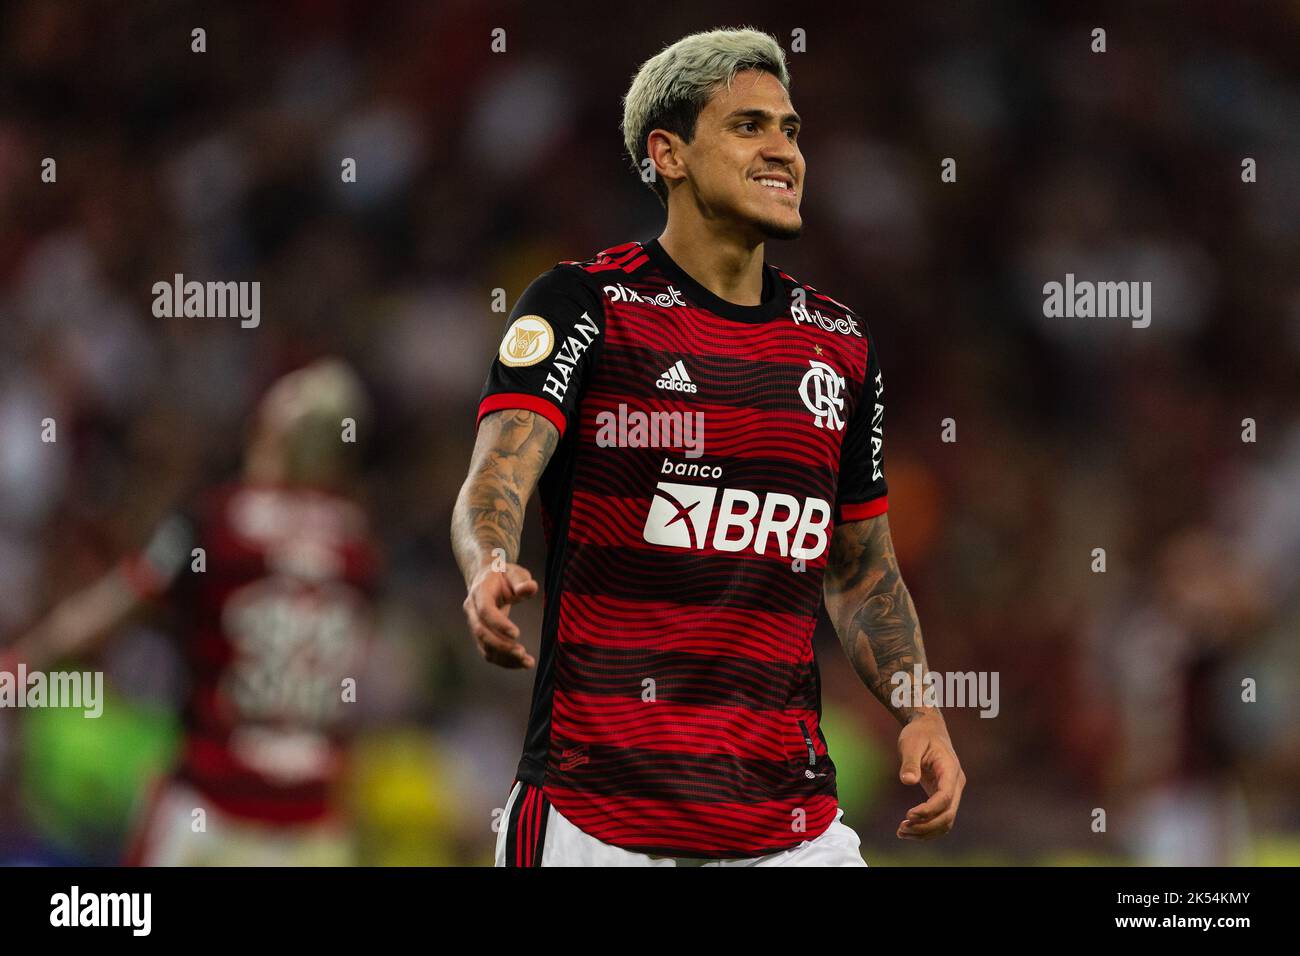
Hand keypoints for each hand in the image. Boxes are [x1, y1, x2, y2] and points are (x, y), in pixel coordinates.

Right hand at [462, 562, 537, 668]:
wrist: (486, 579)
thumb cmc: (503, 575)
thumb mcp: (514, 572)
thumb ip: (522, 580)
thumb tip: (529, 588)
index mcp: (480, 592)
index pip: (485, 610)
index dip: (498, 623)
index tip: (517, 634)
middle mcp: (472, 610)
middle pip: (481, 632)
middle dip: (501, 645)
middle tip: (522, 653)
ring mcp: (474, 624)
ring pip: (484, 646)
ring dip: (504, 657)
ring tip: (527, 662)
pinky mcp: (481, 635)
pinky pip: (489, 652)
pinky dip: (504, 660)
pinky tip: (521, 663)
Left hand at [896, 711, 964, 839]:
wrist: (928, 728)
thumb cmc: (919, 734)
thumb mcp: (911, 743)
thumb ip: (910, 762)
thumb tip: (908, 781)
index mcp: (951, 771)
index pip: (945, 798)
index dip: (928, 810)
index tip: (908, 815)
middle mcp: (955, 784)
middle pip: (948, 815)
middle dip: (926, 826)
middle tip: (902, 829)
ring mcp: (952, 792)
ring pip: (946, 821)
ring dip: (926, 831)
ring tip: (901, 832)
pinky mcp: (943, 796)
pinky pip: (940, 818)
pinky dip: (927, 828)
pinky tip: (909, 830)